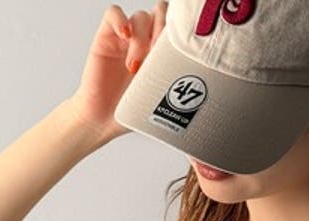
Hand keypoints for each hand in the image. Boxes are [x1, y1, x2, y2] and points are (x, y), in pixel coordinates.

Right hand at [68, 2, 168, 141]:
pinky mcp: (107, 36)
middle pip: (162, 14)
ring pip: (141, 16)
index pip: (178, 28)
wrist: (104, 120)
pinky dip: (120, 20)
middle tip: (158, 56)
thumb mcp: (162, 99)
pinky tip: (124, 37)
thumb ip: (176, 82)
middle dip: (164, 30)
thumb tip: (203, 83)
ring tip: (135, 67)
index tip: (180, 52)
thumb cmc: (133, 112)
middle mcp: (147, 42)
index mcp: (165, 55)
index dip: (181, 33)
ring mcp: (127, 38)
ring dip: (141, 39)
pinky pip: (113, 13)